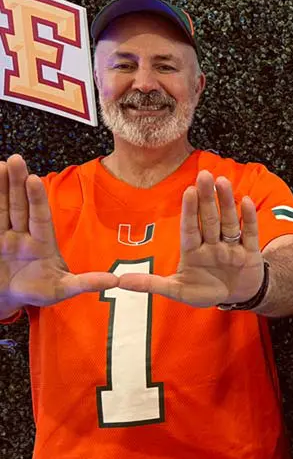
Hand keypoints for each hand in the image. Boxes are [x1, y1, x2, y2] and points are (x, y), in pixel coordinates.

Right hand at [0, 154, 117, 308]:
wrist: (10, 299)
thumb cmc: (39, 291)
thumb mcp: (63, 289)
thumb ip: (86, 283)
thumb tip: (115, 281)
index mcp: (42, 243)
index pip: (40, 217)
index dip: (37, 199)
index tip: (34, 179)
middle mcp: (22, 234)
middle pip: (19, 205)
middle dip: (17, 183)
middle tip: (16, 159)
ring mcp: (4, 236)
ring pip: (1, 208)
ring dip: (0, 187)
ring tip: (0, 164)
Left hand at [117, 170, 264, 306]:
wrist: (237, 296)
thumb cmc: (205, 291)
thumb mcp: (178, 291)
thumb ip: (152, 284)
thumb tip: (120, 281)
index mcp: (193, 251)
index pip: (190, 228)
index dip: (189, 210)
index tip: (188, 191)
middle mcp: (212, 244)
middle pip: (209, 220)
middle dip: (206, 198)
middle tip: (204, 175)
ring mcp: (231, 247)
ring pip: (228, 222)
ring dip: (226, 203)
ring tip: (222, 181)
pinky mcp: (249, 252)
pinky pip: (249, 233)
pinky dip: (248, 218)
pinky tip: (246, 201)